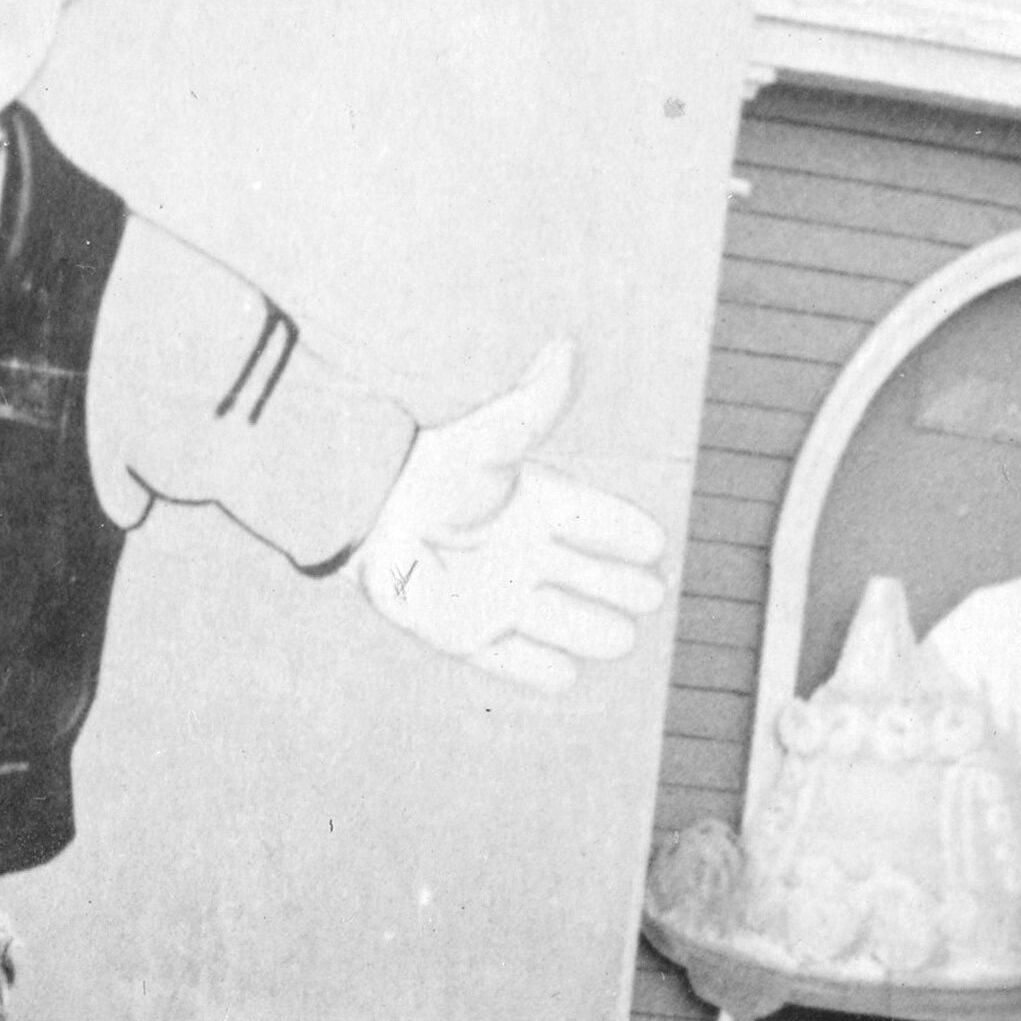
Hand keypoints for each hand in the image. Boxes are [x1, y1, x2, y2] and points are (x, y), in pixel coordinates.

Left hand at [356, 339, 665, 690]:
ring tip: (622, 636)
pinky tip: (567, 674)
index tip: (654, 545)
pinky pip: (511, 660)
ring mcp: (499, 596)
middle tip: (649, 593)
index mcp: (536, 504)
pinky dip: (538, 669)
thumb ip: (534, 405)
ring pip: (561, 621)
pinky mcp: (467, 634)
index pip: (596, 521)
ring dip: (591, 630)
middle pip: (589, 577)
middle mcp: (523, 553)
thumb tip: (568, 346)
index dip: (625, 533)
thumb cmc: (429, 470)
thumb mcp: (488, 440)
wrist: (366, 515)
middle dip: (621, 587)